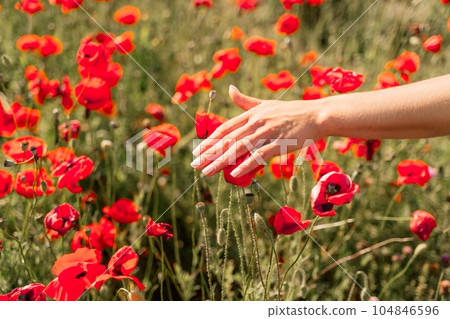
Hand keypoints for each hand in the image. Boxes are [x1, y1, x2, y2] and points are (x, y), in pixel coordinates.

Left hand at [190, 85, 323, 177]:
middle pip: (228, 140)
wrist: (316, 114)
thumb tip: (230, 89)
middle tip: (194, 164)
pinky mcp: (279, 143)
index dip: (209, 140)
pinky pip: (259, 155)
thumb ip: (246, 101)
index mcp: (252, 114)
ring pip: (239, 148)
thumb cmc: (291, 111)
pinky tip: (233, 173)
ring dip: (221, 161)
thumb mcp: (266, 104)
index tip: (197, 150)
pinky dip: (246, 164)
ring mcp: (268, 132)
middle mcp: (256, 122)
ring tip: (206, 171)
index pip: (225, 128)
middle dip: (209, 153)